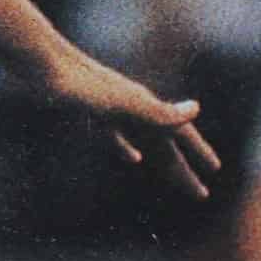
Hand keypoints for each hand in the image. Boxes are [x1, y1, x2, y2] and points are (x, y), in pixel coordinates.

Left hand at [35, 41, 221, 200]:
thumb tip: (196, 109)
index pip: (180, 133)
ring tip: (176, 178)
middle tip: (202, 195)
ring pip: (147, 141)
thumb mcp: (122, 102)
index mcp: (145, 107)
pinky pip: (119, 135)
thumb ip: (158, 111)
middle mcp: (135, 107)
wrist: (44, 65)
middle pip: (166, 145)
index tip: (215, 171)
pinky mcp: (94, 113)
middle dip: (184, 170)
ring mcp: (115, 110)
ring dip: (162, 160)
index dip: (198, 152)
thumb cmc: (81, 85)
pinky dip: (130, 148)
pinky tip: (134, 159)